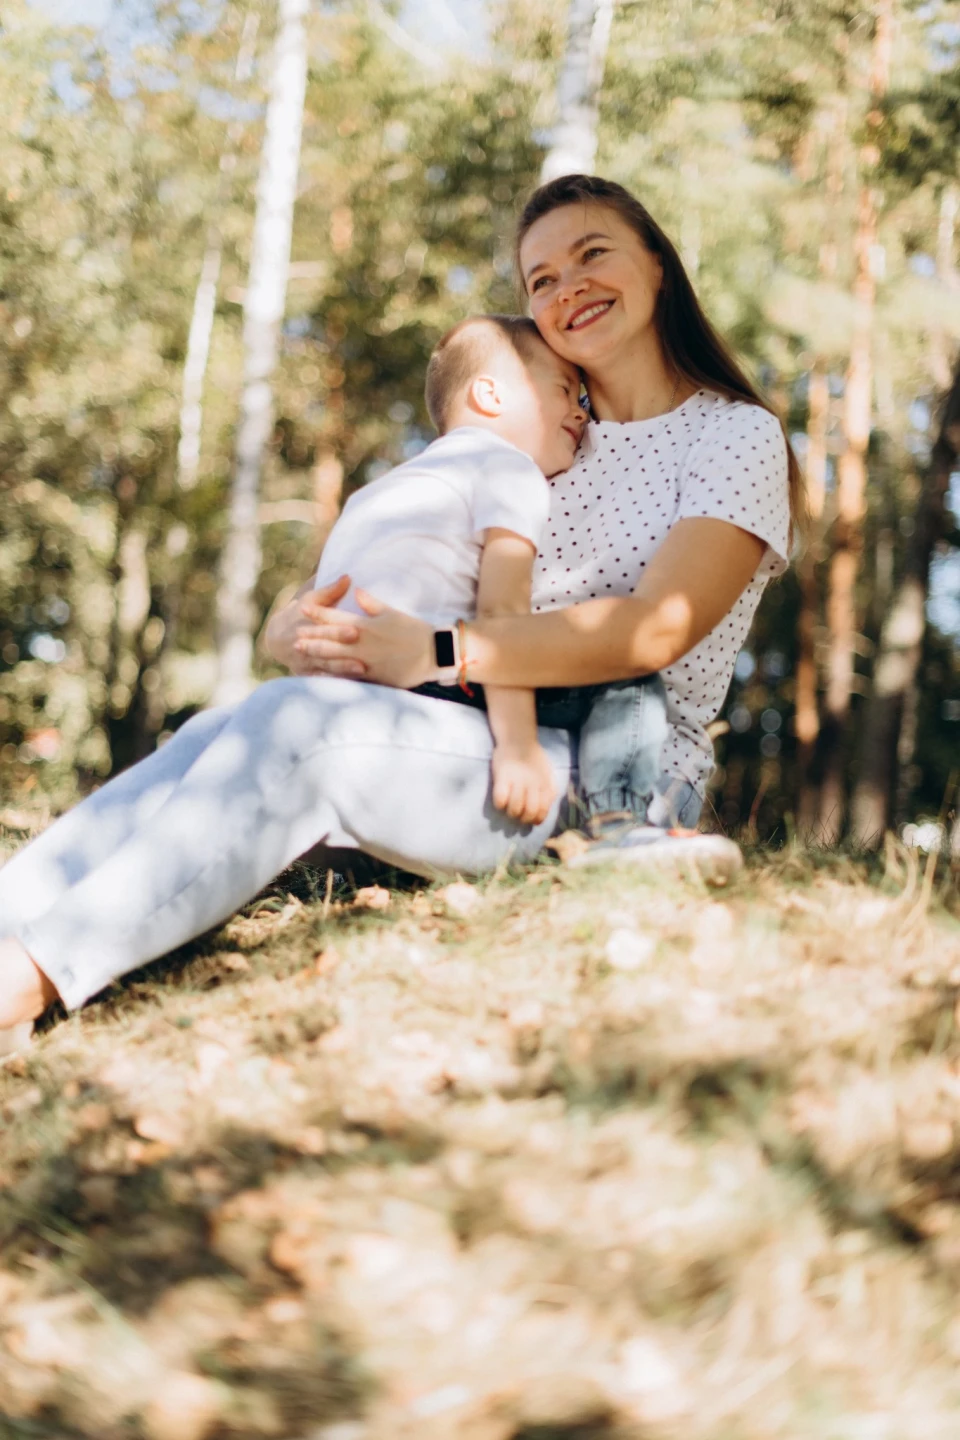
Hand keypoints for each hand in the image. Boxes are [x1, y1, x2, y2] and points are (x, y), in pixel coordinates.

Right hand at [263, 576, 351, 675]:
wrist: (276, 638)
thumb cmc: (300, 614)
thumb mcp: (311, 599)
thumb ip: (331, 591)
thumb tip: (348, 577)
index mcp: (305, 624)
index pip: (323, 628)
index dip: (338, 631)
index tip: (355, 631)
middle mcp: (304, 643)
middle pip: (325, 648)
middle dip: (342, 652)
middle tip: (362, 655)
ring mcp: (304, 660)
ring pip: (325, 666)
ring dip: (342, 669)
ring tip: (361, 670)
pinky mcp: (306, 673)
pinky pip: (321, 679)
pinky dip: (333, 681)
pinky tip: (350, 684)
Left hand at [295, 584, 434, 688]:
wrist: (433, 652)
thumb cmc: (414, 630)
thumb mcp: (392, 612)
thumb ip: (371, 603)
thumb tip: (355, 591)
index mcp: (365, 625)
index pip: (337, 616)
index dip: (318, 612)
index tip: (302, 608)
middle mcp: (362, 643)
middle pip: (330, 638)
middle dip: (311, 637)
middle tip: (293, 637)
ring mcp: (365, 660)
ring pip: (334, 657)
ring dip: (316, 654)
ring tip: (301, 653)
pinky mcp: (372, 676)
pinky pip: (347, 676)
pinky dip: (332, 675)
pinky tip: (321, 675)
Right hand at [491, 742, 556, 825]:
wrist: (518, 738)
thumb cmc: (533, 757)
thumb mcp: (548, 772)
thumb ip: (550, 788)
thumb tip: (547, 805)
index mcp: (545, 784)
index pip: (542, 811)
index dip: (536, 820)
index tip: (531, 820)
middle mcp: (533, 784)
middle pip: (529, 812)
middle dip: (522, 819)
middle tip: (518, 816)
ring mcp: (517, 780)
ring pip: (514, 808)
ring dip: (511, 813)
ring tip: (508, 809)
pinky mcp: (502, 776)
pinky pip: (500, 799)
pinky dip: (500, 804)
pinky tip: (500, 801)